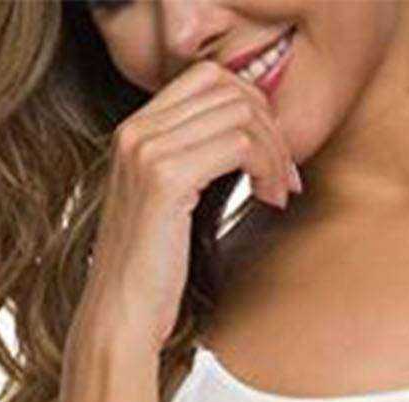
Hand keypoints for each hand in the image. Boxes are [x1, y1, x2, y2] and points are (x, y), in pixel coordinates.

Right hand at [75, 59, 299, 354]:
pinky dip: (266, 168)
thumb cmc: (153, 274)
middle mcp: (136, 130)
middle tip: (286, 176)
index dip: (253, 107)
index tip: (272, 153)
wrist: (121, 317)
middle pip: (228, 89)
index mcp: (135, 131)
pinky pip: (239, 145)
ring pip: (240, 115)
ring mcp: (146, 150)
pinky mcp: (165, 178)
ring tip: (280, 193)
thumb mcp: (174, 204)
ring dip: (275, 152)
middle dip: (270, 128)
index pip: (208, 78)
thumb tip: (249, 137)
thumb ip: (198, 162)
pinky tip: (269, 200)